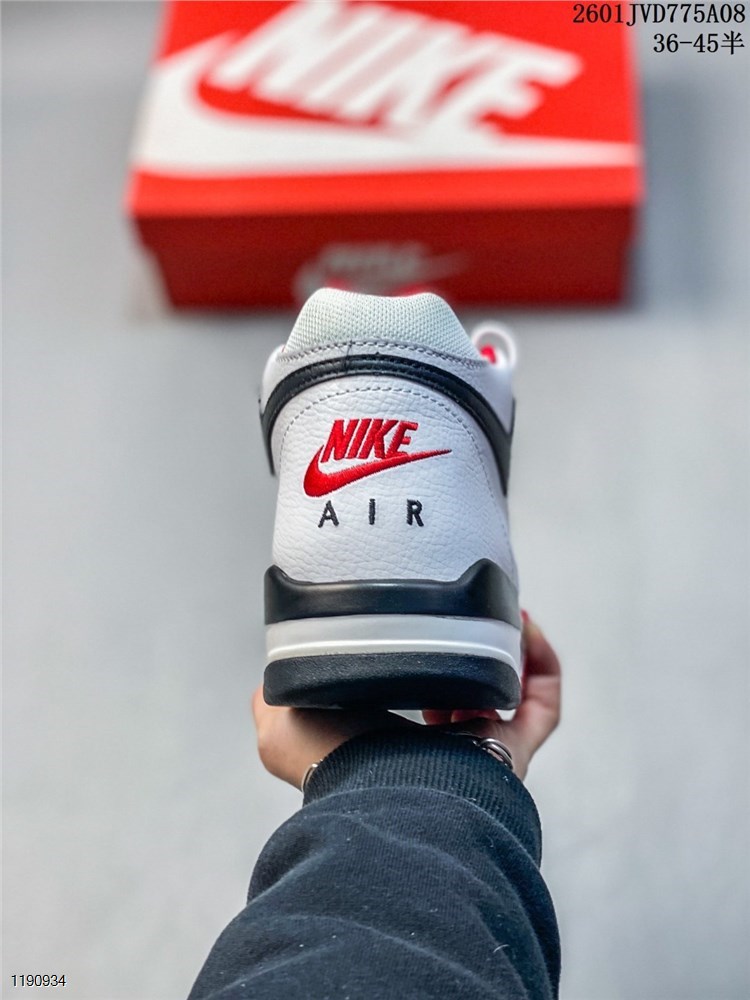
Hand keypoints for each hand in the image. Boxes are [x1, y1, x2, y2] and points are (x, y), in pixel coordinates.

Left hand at [252, 615, 560, 786]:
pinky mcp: (515, 747)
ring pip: (508, 691)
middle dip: (468, 646)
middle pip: (466, 689)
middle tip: (463, 612)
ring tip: (492, 612)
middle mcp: (440, 745)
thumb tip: (270, 682)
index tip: (416, 620)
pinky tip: (521, 625)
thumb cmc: (332, 763)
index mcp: (391, 739)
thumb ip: (271, 700)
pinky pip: (543, 701)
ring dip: (504, 646)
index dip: (419, 655)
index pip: (411, 694)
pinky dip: (540, 661)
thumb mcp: (280, 725)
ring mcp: (481, 747)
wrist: (379, 789)